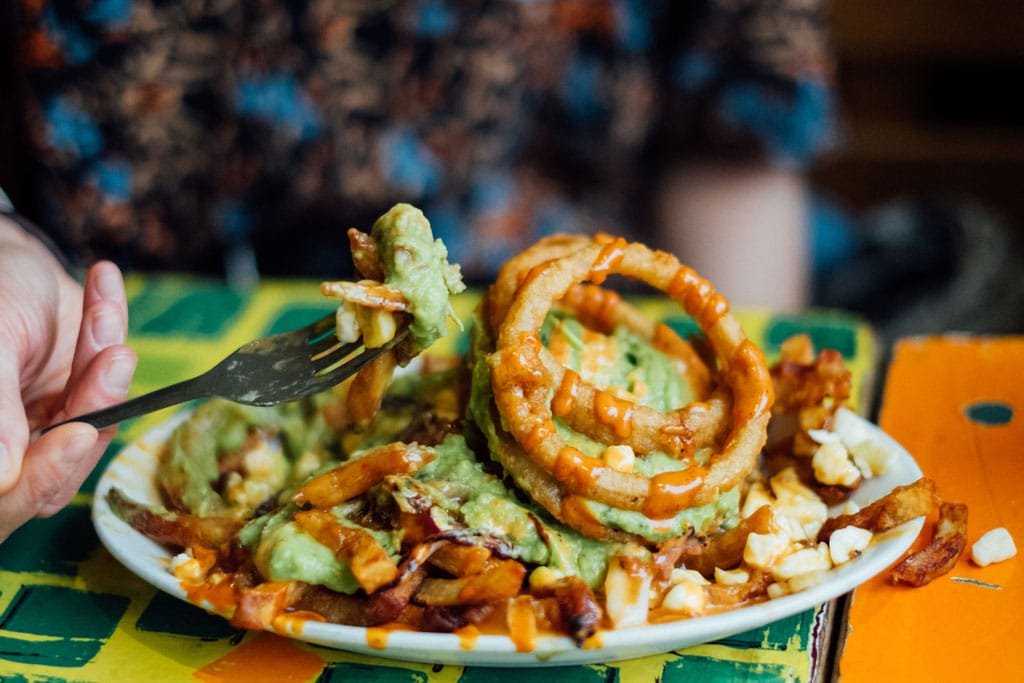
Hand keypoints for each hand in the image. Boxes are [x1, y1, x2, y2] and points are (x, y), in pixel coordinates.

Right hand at [0, 219, 136, 541]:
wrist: (4, 259)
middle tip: (113, 358)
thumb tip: (2, 475)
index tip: (78, 432)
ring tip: (100, 313)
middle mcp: (9, 447)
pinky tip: (103, 293)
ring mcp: (44, 427)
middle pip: (58, 470)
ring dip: (105, 367)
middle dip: (92, 409)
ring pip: (94, 425)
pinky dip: (109, 337)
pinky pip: (110, 384)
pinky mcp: (81, 399)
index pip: (8, 496)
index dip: (45, 474)